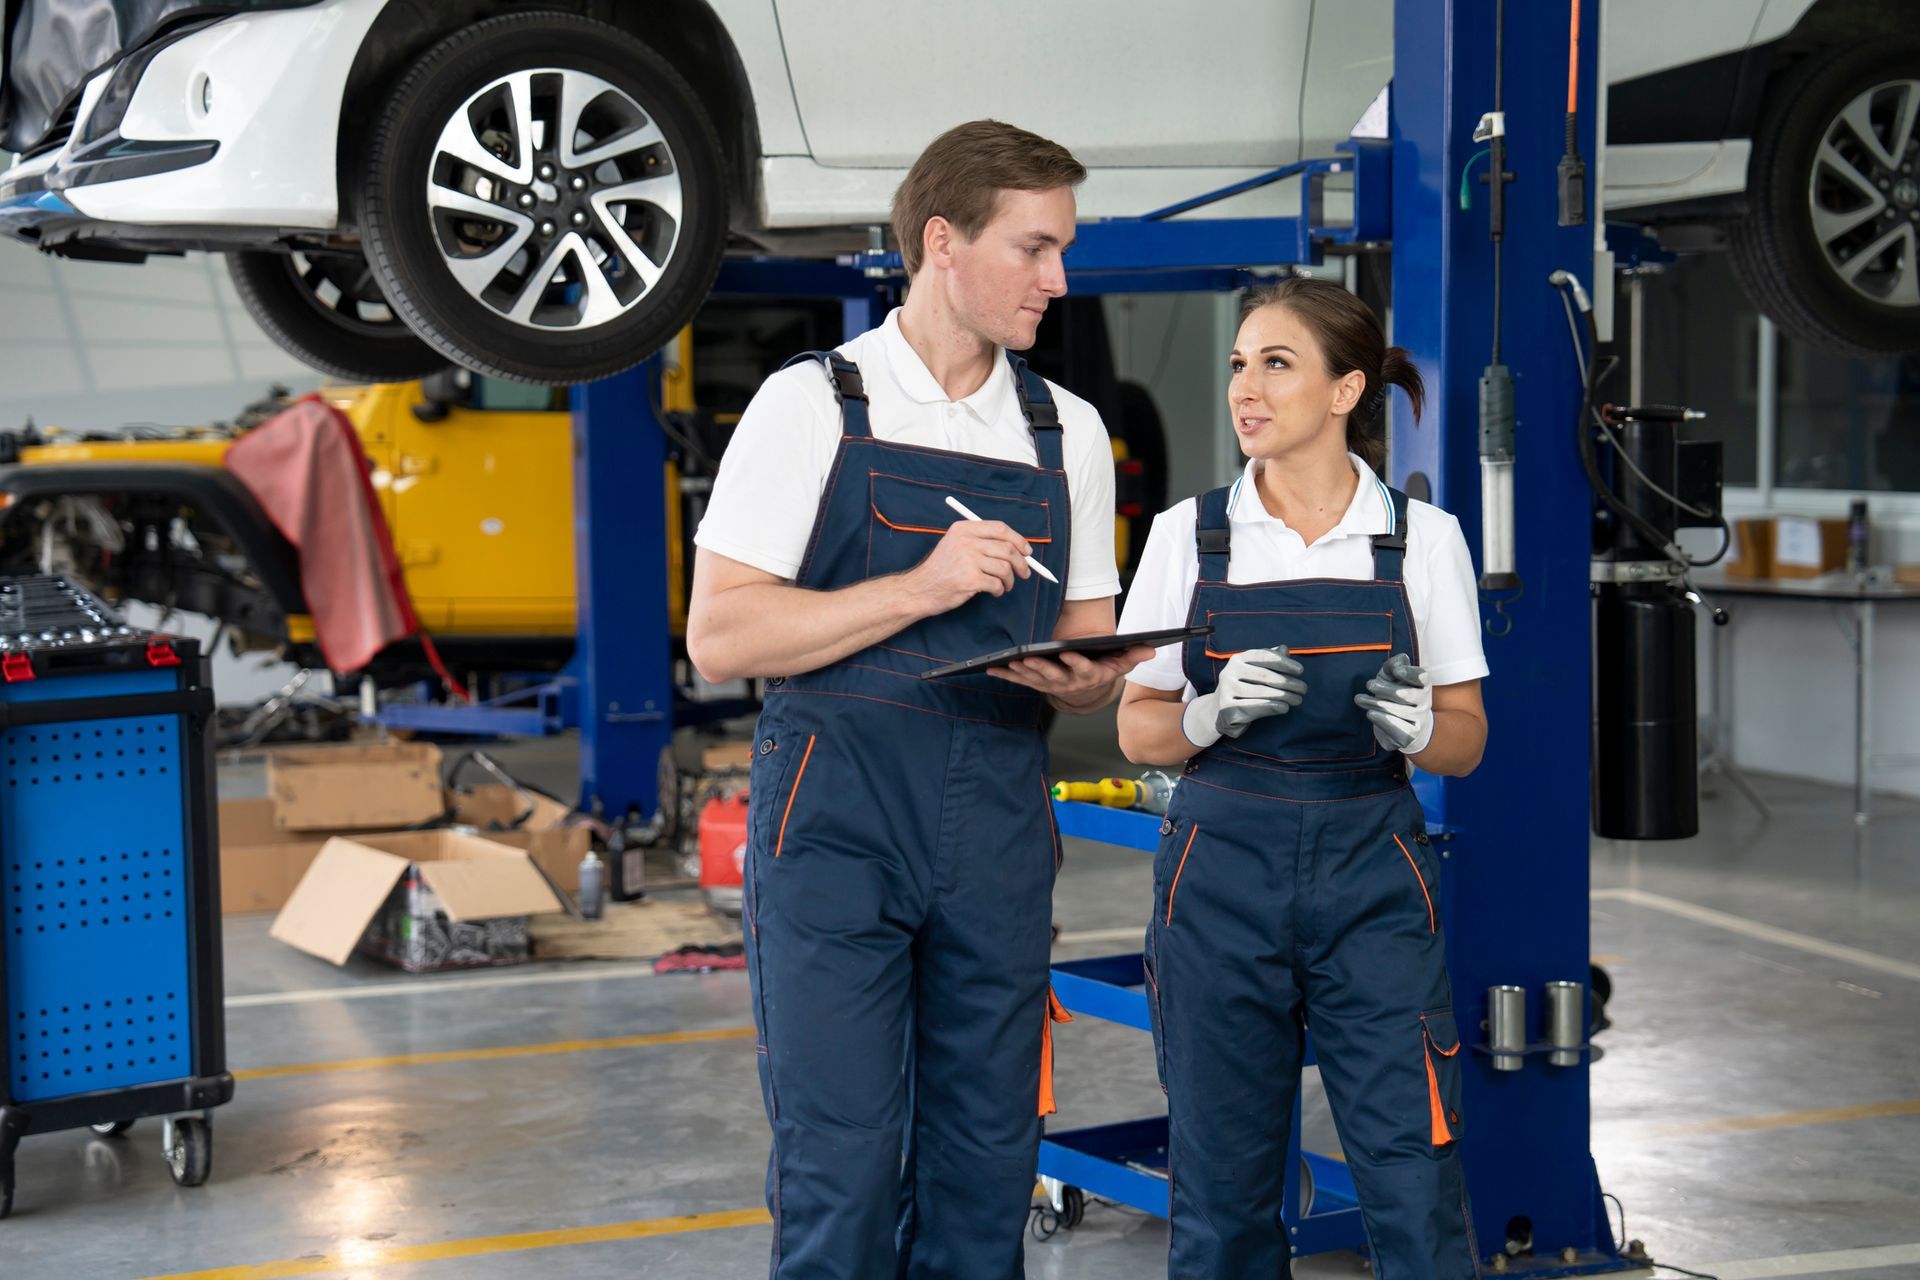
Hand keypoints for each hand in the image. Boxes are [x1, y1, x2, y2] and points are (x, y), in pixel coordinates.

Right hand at [904, 520, 1032, 613]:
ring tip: (1004, 585)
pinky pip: (997, 584)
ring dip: (1010, 580)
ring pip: (1005, 568)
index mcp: (964, 529)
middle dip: (1022, 563)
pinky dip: (1000, 590)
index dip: (1018, 540)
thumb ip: (981, 541)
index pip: (1000, 528)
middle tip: (1025, 573)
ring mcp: (968, 560)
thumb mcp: (955, 544)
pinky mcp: (970, 579)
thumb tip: (1018, 548)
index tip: (1027, 551)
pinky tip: (993, 592)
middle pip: (1007, 548)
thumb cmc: (942, 569)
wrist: (921, 589)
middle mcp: (966, 541)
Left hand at [990, 644, 1157, 710]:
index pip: (1083, 669)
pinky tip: (992, 667)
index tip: (1069, 652)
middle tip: (1029, 657)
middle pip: (1054, 676)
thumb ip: (1133, 655)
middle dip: (1041, 667)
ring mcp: (1050, 685)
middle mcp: (1068, 683)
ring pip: (1034, 679)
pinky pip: (1019, 680)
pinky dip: (1005, 674)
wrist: (1087, 691)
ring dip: (1021, 671)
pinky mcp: (1036, 683)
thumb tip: (1152, 648)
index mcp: (1089, 675)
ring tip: (1009, 661)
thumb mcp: (1120, 663)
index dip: (1076, 662)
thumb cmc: (1102, 668)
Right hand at [1180, 647, 1306, 749]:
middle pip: (1264, 675)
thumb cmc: (1244, 688)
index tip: (1300, 671)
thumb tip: (1285, 649)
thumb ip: (1269, 661)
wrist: (1219, 711)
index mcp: (1238, 659)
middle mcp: (1229, 672)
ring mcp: (1226, 690)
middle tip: (1303, 689)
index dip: (1284, 662)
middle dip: (1288, 682)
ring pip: (1261, 692)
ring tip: (1298, 700)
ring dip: (1284, 696)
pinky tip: (1284, 707)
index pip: (1264, 656)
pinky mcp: (1227, 708)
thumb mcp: (1255, 672)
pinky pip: (1253, 707)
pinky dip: (1272, 707)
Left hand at [1354, 652, 1433, 753]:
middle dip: (1385, 689)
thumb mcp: (1390, 677)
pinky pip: (1398, 729)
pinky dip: (1382, 720)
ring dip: (1376, 704)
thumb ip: (1393, 666)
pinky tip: (1370, 714)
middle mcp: (1425, 702)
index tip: (1395, 672)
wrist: (1404, 727)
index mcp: (1422, 685)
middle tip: (1369, 685)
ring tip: (1360, 699)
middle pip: (1405, 694)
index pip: (1422, 677)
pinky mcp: (1411, 736)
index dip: (1409, 673)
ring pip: (1398, 711)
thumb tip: (1400, 661)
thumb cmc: (1394, 696)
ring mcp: (1419, 720)